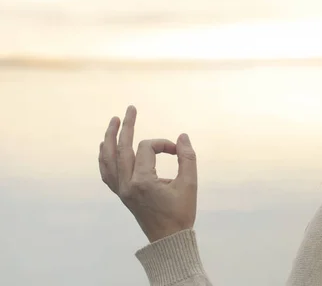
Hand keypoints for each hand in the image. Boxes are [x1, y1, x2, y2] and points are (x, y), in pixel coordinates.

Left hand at [98, 105, 197, 242]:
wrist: (169, 239)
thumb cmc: (181, 212)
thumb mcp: (190, 184)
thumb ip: (187, 157)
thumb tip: (182, 136)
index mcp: (143, 181)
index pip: (147, 148)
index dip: (163, 144)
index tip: (177, 150)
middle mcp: (127, 184)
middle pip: (121, 148)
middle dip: (126, 126)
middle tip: (130, 108)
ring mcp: (121, 190)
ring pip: (108, 159)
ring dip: (110, 138)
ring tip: (113, 121)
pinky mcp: (121, 194)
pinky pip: (106, 172)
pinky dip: (104, 157)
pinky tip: (105, 146)